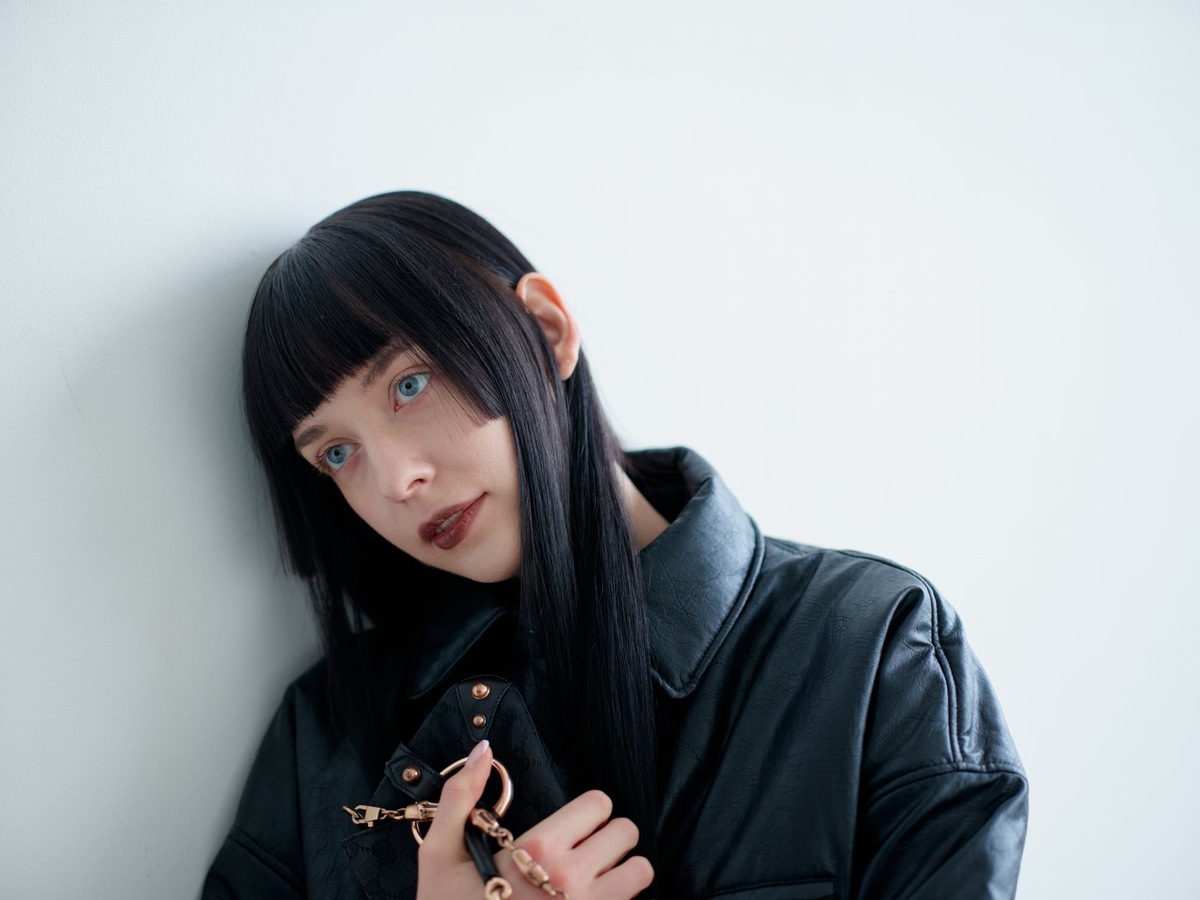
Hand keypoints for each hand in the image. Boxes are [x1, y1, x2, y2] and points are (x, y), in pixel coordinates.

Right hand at [417, 741, 653, 899]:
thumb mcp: (440, 854)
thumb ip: (460, 796)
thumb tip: (483, 751)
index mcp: (538, 850)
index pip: (599, 804)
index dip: (587, 812)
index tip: (571, 827)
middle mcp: (572, 880)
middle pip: (626, 833)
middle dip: (608, 838)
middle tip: (584, 852)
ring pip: (641, 872)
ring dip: (623, 872)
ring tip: (595, 880)